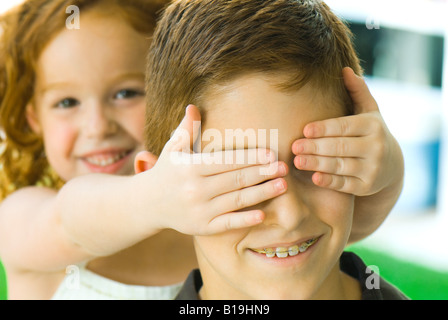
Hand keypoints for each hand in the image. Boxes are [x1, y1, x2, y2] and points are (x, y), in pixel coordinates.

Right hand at [136, 105, 287, 234]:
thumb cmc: (166, 171)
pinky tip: (262, 215)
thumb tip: (194, 106)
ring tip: (283, 185)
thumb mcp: (173, 148)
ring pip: (236, 200)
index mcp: (190, 167)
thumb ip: (186, 129)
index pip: (226, 161)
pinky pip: (226, 223)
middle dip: (262, 173)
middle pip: (235, 179)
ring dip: (262, 193)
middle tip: (284, 167)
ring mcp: (199, 210)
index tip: (270, 153)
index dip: (249, 157)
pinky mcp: (201, 227)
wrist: (147, 204)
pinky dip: (244, 220)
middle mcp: (194, 189)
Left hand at [291, 67, 402, 196]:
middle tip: (294, 146)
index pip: (344, 126)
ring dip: (317, 164)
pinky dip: (329, 181)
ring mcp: (372, 169)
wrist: (391, 166)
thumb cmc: (370, 133)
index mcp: (372, 126)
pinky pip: (345, 184)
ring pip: (341, 166)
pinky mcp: (367, 187)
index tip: (305, 130)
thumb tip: (344, 69)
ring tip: (297, 161)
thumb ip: (357, 91)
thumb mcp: (369, 112)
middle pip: (340, 147)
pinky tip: (314, 178)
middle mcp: (375, 147)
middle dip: (316, 147)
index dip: (324, 128)